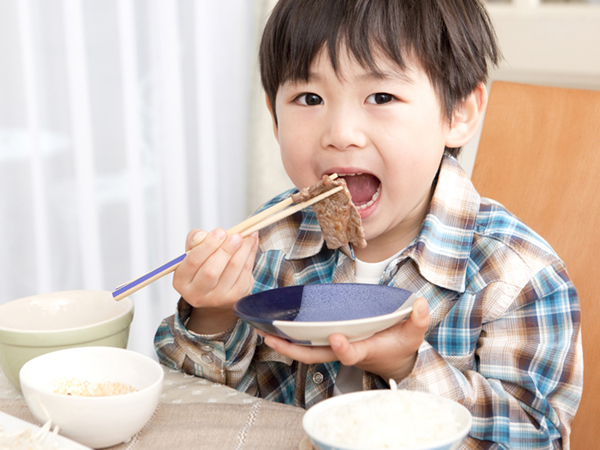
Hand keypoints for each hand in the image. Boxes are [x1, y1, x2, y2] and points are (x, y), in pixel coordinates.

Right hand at [173, 228, 258, 333]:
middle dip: (226, 250)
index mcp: (181, 281)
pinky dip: (250, 255)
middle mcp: (197, 294)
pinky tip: (252, 243)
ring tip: (249, 235)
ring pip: (232, 270)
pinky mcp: (236, 297)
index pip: (192, 262)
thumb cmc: (204, 265)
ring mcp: (218, 298)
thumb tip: (202, 235)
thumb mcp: (194, 251)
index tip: (220, 232)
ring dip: (243, 249)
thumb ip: (195, 240)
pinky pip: (245, 273)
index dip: (207, 246)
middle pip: (211, 271)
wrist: (217, 288)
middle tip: (237, 235)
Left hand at [257, 297, 429, 382]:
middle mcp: (343, 350)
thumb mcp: (412, 334)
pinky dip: (288, 334)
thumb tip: (421, 304)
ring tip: (262, 328)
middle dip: (292, 348)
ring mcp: (332, 348)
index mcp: (363, 349)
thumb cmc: (398, 345)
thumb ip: (417, 321)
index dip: (343, 348)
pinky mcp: (327, 342)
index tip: (337, 338)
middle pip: (314, 354)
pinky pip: (304, 341)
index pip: (351, 352)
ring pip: (304, 349)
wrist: (390, 358)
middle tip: (272, 337)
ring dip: (284, 341)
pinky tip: (272, 323)